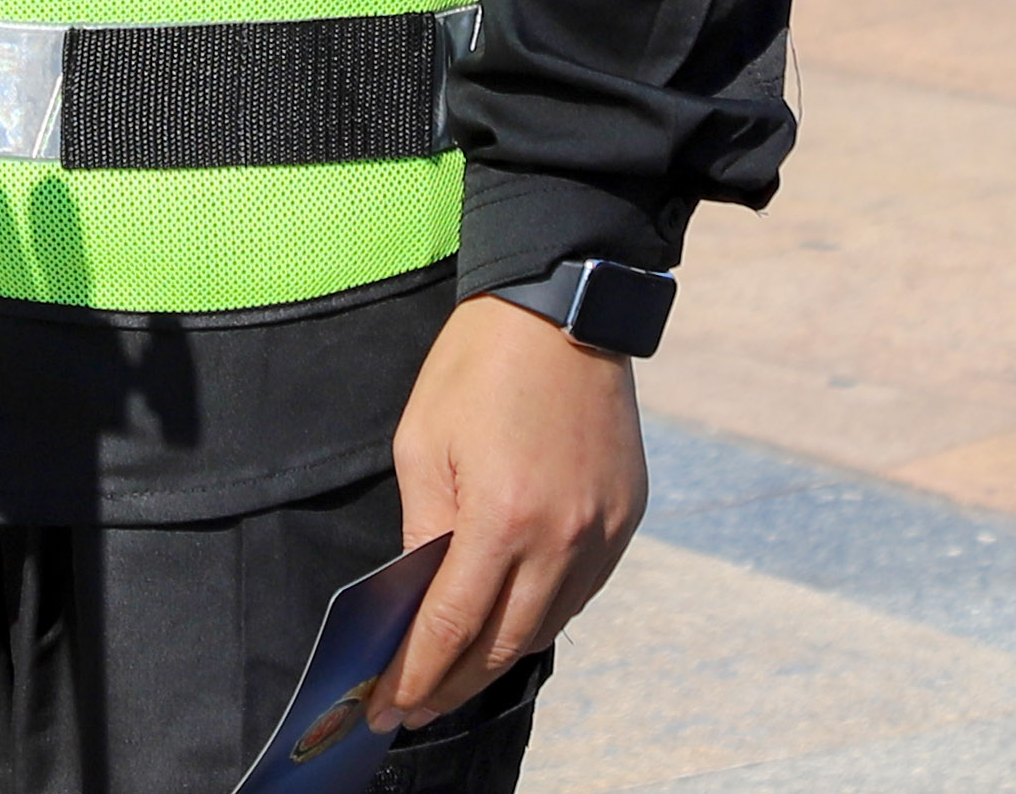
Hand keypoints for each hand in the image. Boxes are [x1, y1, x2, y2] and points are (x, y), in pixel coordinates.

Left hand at [380, 298, 647, 732]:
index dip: (417, 674)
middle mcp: (561, 538)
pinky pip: (581, 590)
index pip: (453, 626)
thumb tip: (420, 597)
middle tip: (419, 706)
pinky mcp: (625, 518)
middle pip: (504, 643)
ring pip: (547, 625)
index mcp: (502, 518)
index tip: (390, 708)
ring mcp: (602, 532)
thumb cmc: (478, 368)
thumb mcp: (423, 444)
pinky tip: (512, 618)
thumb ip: (425, 529)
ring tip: (459, 674)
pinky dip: (543, 613)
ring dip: (500, 654)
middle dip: (456, 683)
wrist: (561, 308)